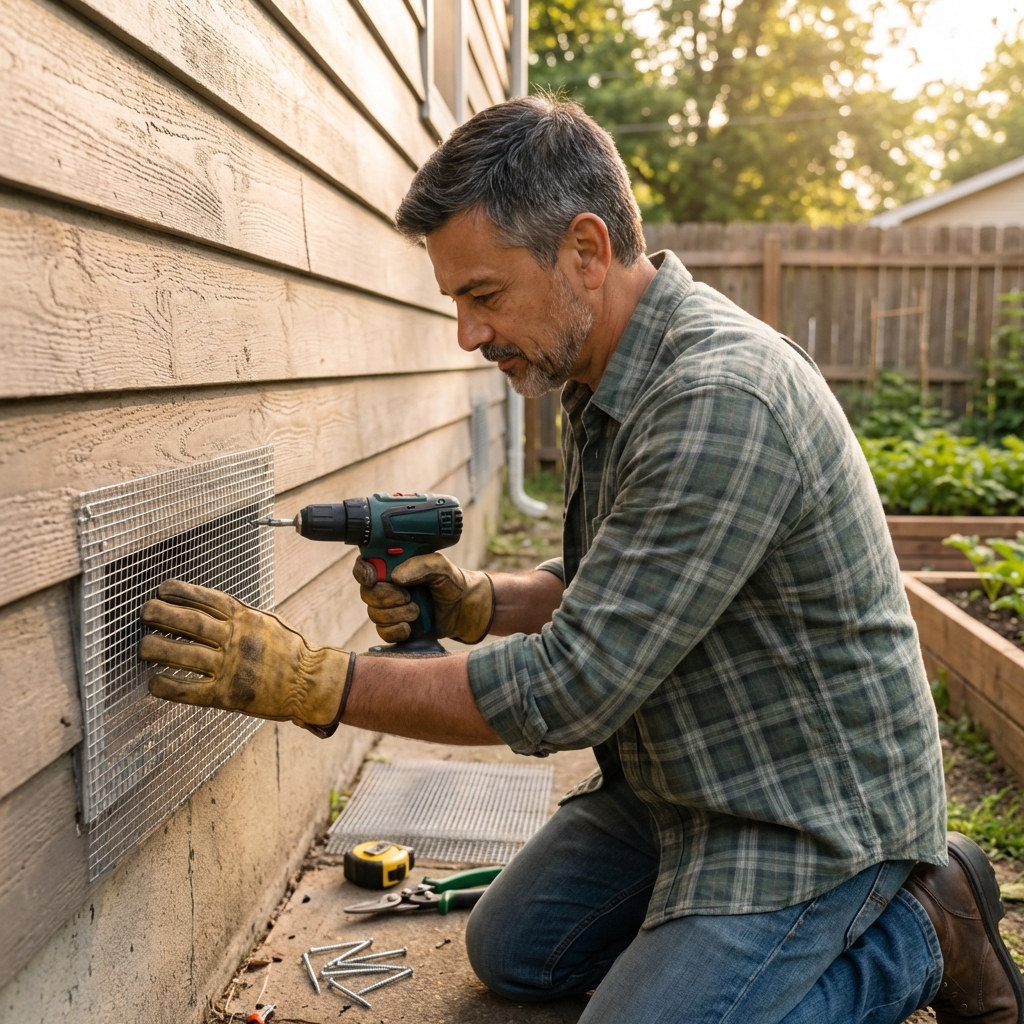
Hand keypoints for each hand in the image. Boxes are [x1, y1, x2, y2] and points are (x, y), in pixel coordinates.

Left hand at [139, 579, 352, 736]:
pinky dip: (167, 685)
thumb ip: (240, 616)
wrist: (309, 683)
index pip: (207, 599)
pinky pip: (188, 690)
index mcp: (246, 619)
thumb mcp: (268, 623)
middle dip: (161, 614)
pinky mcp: (226, 695)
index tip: (162, 589)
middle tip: (144, 612)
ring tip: (142, 646)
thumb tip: (209, 607)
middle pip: (189, 623)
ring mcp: (229, 668)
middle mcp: (236, 640)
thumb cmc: (290, 651)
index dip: (181, 591)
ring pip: (182, 654)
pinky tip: (153, 681)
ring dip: (156, 648)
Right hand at [353, 553, 493, 644]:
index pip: (366, 565)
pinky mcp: (395, 627)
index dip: (363, 572)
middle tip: (407, 596)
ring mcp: (390, 607)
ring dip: (396, 614)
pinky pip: (383, 632)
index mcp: (394, 566)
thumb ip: (421, 565)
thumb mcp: (441, 567)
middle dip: (386, 597)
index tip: (373, 577)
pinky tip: (410, 627)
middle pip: (367, 593)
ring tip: (416, 610)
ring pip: (374, 614)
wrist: (464, 609)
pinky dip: (396, 630)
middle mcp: (388, 586)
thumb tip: (396, 577)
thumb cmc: (452, 583)